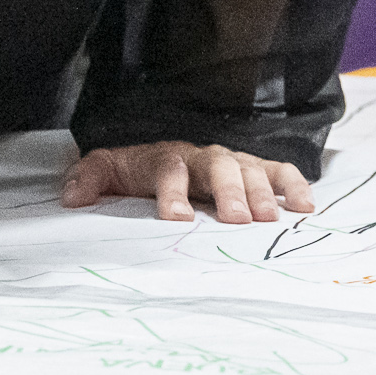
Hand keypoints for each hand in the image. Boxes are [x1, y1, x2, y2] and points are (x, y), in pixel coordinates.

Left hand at [61, 141, 313, 224]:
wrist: (165, 155)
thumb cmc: (138, 171)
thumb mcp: (107, 170)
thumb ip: (88, 178)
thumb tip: (70, 197)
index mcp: (165, 158)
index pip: (168, 170)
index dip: (172, 193)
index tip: (176, 218)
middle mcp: (202, 157)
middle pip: (218, 166)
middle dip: (229, 191)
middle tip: (237, 219)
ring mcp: (232, 162)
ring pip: (249, 169)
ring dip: (261, 192)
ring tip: (270, 219)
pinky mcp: (255, 169)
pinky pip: (279, 171)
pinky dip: (294, 185)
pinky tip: (306, 208)